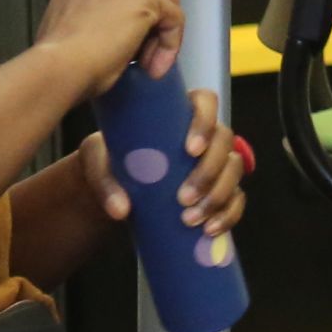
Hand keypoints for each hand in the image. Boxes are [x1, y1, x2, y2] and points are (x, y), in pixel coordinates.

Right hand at [35, 0, 178, 90]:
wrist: (57, 67)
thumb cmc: (56, 60)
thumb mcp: (68, 27)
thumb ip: (89, 16)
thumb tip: (109, 31)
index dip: (129, 2)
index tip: (127, 36)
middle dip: (157, 0)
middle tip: (151, 37)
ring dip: (162, 29)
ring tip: (149, 61)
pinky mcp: (146, 0)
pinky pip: (174, 18)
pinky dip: (171, 44)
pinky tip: (154, 68)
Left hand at [79, 96, 245, 236]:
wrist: (113, 187)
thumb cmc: (108, 160)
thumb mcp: (95, 161)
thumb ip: (104, 181)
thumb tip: (120, 209)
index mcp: (178, 114)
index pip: (206, 102)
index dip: (205, 122)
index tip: (190, 149)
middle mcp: (203, 135)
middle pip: (225, 140)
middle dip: (209, 171)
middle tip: (183, 197)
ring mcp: (215, 162)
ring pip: (234, 170)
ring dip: (218, 196)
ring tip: (190, 219)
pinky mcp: (218, 190)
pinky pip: (236, 199)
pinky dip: (228, 215)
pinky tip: (209, 230)